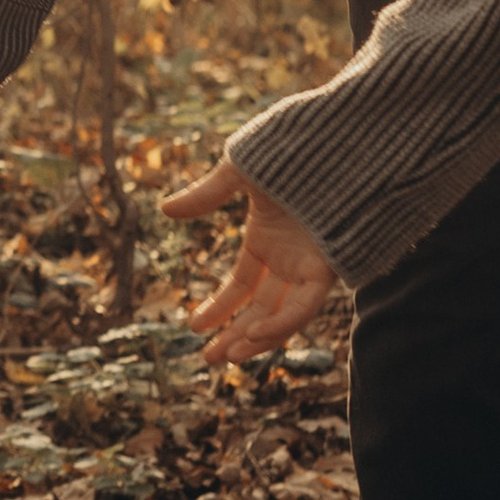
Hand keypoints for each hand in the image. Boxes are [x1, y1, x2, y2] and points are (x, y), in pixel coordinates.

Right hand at [160, 159, 338, 361]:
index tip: (195, 326)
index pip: (242, 287)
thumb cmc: (290, 149)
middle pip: (262, 309)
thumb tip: (164, 210)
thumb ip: (206, 195)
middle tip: (209, 359)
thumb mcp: (239, 172)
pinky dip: (282, 323)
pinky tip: (255, 334)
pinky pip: (305, 305)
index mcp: (269, 240)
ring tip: (228, 356)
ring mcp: (309, 265)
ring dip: (257, 339)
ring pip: (283, 315)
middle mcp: (290, 260)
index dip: (219, 308)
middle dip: (236, 336)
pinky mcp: (328, 266)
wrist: (336, 139)